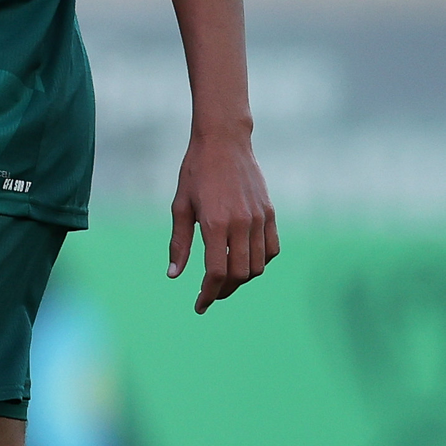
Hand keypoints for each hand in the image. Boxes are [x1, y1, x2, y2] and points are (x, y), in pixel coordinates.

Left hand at [168, 132, 278, 313]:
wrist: (223, 141)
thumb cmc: (196, 171)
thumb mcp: (180, 204)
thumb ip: (179, 241)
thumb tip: (174, 275)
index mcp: (215, 223)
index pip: (216, 273)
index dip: (208, 294)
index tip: (200, 305)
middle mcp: (241, 224)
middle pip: (238, 274)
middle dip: (223, 290)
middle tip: (209, 294)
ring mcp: (259, 219)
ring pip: (257, 266)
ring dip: (241, 279)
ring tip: (225, 279)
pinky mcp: (270, 213)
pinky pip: (271, 250)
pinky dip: (260, 262)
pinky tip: (245, 262)